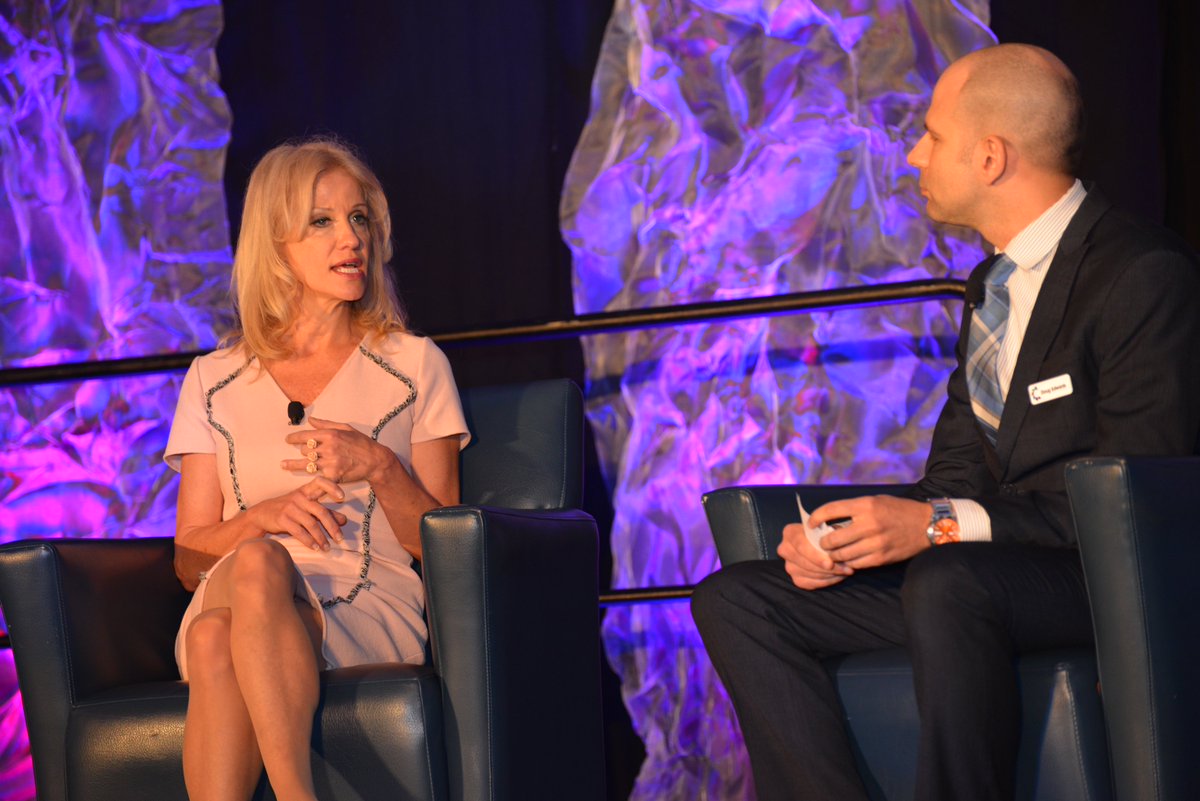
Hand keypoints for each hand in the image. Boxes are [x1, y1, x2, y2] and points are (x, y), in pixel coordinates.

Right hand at [249, 477, 347, 550]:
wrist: (260, 514)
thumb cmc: (288, 509)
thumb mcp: (305, 506)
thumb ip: (325, 511)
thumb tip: (344, 520)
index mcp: (306, 491)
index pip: (320, 483)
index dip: (332, 487)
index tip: (342, 497)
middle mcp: (299, 498)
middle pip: (321, 511)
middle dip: (332, 527)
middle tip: (340, 538)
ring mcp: (290, 508)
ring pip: (311, 524)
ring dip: (321, 538)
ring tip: (327, 548)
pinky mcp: (282, 519)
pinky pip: (300, 532)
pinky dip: (309, 542)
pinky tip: (315, 548)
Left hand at [282, 417, 390, 484]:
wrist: (375, 461)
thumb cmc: (362, 443)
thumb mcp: (346, 428)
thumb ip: (326, 424)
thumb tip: (310, 420)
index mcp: (331, 434)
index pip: (306, 435)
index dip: (294, 438)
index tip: (288, 440)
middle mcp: (329, 448)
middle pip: (305, 450)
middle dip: (303, 451)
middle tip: (301, 453)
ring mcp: (331, 463)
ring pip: (306, 464)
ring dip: (294, 465)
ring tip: (284, 465)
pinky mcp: (334, 476)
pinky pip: (318, 479)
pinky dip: (310, 481)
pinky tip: (300, 482)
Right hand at [777, 522, 851, 589]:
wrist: (825, 543)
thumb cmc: (827, 534)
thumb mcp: (829, 530)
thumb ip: (830, 538)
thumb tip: (835, 552)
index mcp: (790, 532)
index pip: (800, 545)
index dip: (815, 556)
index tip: (830, 564)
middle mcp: (785, 549)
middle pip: (804, 562)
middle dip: (826, 568)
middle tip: (846, 569)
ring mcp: (789, 566)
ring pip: (809, 574)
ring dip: (830, 575)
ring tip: (845, 571)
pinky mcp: (796, 579)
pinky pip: (811, 584)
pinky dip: (826, 581)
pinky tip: (837, 576)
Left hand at [807, 495, 931, 569]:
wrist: (927, 525)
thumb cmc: (898, 510)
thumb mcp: (875, 501)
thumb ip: (853, 510)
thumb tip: (828, 520)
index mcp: (865, 505)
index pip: (831, 510)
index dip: (816, 518)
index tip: (810, 524)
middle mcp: (869, 524)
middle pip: (832, 538)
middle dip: (823, 542)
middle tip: (822, 543)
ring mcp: (875, 543)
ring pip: (842, 554)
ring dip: (834, 555)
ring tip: (833, 552)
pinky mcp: (881, 557)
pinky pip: (856, 564)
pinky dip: (848, 562)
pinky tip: (848, 559)